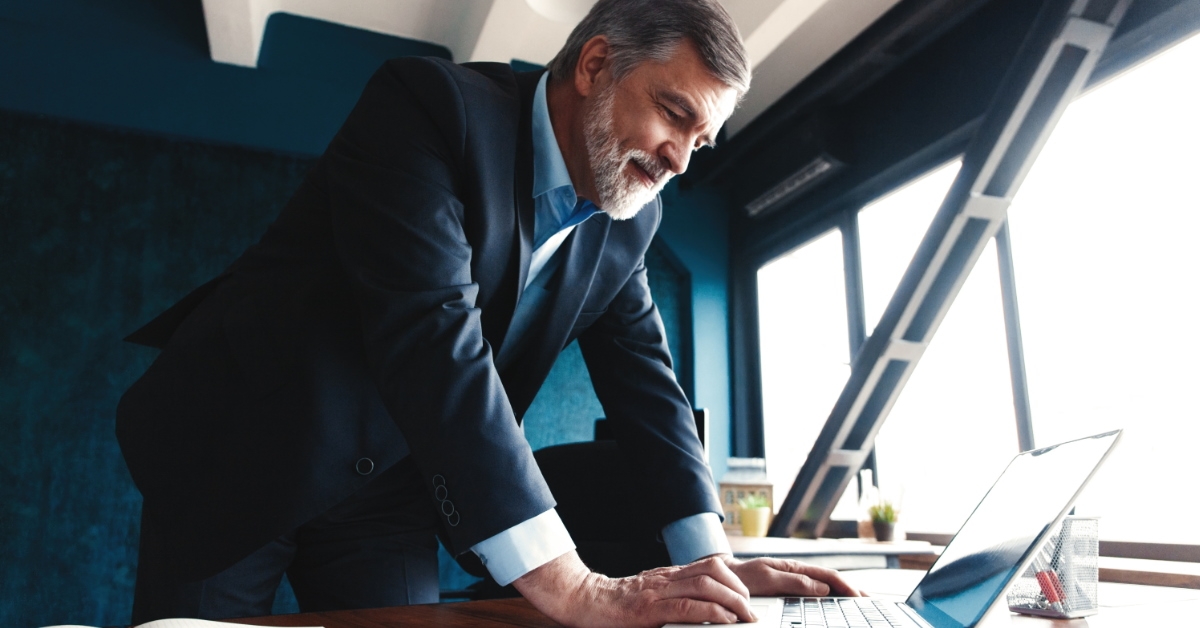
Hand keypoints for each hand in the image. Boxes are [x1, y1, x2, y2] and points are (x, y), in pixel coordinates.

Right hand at [513, 551, 756, 627]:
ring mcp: (659, 591)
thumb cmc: (618, 604)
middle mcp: (668, 578)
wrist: (585, 600)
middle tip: (750, 610)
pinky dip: (711, 612)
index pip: (712, 565)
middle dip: (739, 589)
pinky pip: (687, 606)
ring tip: (743, 617)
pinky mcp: (649, 608)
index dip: (735, 579)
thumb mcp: (653, 596)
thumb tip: (708, 612)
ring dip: (732, 600)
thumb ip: (677, 599)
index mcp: (671, 575)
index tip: (748, 599)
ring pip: (706, 584)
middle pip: (715, 569)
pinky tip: (724, 621)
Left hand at [719, 554, 866, 597]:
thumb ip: (794, 581)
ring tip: (859, 603)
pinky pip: (813, 594)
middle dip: (851, 589)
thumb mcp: (766, 578)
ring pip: (824, 587)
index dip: (846, 585)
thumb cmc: (741, 577)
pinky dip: (829, 597)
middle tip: (869, 601)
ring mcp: (793, 581)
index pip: (827, 576)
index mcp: (794, 568)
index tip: (859, 596)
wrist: (721, 577)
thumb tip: (822, 588)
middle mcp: (796, 573)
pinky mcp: (787, 590)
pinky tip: (834, 605)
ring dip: (843, 594)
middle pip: (830, 581)